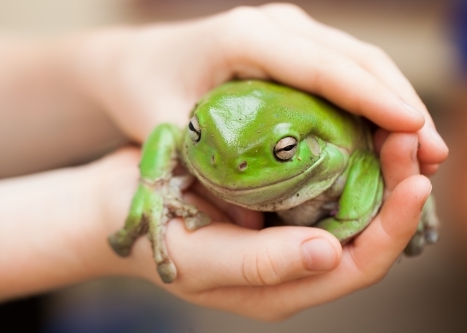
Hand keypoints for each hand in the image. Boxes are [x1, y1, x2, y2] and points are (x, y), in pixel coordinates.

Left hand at [70, 3, 446, 174]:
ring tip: (424, 149)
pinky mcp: (289, 48)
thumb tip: (252, 224)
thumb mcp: (164, 128)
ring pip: (357, 62)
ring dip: (394, 102)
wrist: (134, 62)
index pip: (323, 67)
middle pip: (354, 59)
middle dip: (399, 103)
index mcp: (245, 36)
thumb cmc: (145, 89)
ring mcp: (286, 33)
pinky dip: (369, 101)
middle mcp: (274, 26)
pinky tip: (388, 134)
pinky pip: (340, 72)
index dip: (372, 97)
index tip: (414, 130)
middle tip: (434, 153)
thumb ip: (204, 170)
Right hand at [97, 133, 429, 319]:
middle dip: (394, 187)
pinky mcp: (274, 196)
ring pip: (348, 200)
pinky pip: (321, 178)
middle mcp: (293, 259)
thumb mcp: (201, 260)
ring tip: (391, 126)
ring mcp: (284, 226)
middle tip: (408, 138)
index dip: (392, 226)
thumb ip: (261, 265)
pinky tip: (350, 124)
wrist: (117, 206)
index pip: (358, 265)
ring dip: (374, 166)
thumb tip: (332, 254)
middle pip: (364, 231)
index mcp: (282, 285)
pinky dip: (342, 153)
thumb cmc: (153, 237)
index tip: (413, 180)